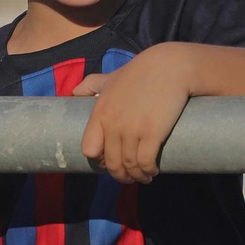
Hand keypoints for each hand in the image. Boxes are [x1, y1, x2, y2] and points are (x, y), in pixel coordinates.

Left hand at [75, 45, 192, 183]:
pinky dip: (148, 171)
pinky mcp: (152, 133)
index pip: (89, 149)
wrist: (170, 67)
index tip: (111, 161)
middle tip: (130, 177)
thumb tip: (74, 92)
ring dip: (136, 176)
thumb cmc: (140, 73)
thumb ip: (91, 84)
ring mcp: (131, 130)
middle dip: (120, 175)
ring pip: (129, 165)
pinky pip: (145, 162)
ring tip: (144, 176)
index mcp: (99, 113)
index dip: (100, 159)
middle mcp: (112, 124)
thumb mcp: (110, 78)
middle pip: (111, 163)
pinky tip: (153, 171)